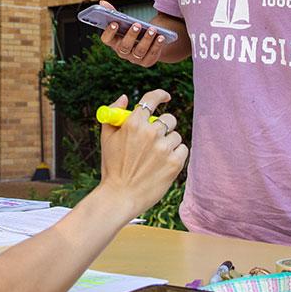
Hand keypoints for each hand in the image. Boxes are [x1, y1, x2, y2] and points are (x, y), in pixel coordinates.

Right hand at [97, 90, 188, 219]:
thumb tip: (125, 97)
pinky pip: (183, 149)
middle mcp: (150, 132)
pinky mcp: (175, 163)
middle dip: (163, 127)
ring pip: (176, 136)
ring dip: (169, 143)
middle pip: (169, 119)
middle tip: (156, 139)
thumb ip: (114, 113)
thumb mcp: (107, 137)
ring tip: (155, 158)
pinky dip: (176, 155)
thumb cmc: (112, 167)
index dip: (160, 95)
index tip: (166, 97)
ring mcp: (164, 148)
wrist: (120, 196)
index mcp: (133, 123)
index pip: (151, 99)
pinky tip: (163, 164)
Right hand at [99, 0, 167, 67]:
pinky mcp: (146, 62)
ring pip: (139, 51)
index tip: (114, 23)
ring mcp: (134, 59)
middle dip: (131, 35)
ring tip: (152, 29)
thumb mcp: (124, 22)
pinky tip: (161, 37)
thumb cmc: (132, 30)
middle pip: (124, 46)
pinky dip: (157, 45)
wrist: (148, 44)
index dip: (109, 32)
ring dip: (146, 40)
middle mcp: (122, 52)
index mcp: (114, 42)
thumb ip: (114, 13)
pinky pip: (151, 55)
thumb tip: (102, 2)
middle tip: (137, 24)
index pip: (106, 40)